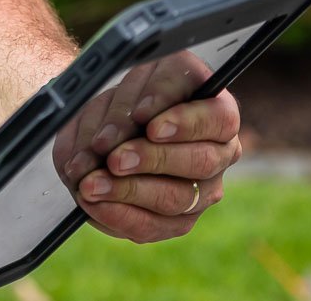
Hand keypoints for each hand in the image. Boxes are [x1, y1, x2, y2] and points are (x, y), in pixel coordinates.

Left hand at [50, 51, 241, 242]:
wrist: (115, 127)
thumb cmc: (133, 98)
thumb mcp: (133, 84)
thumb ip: (130, 103)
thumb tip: (117, 134)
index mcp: (218, 112)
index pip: (218, 119)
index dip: (186, 123)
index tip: (151, 126)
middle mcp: (220, 155)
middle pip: (200, 163)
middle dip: (152, 160)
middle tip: (114, 159)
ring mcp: (203, 192)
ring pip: (175, 199)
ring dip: (128, 191)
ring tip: (91, 184)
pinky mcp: (176, 220)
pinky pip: (152, 226)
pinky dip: (117, 215)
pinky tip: (93, 203)